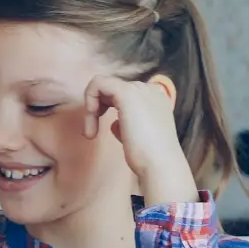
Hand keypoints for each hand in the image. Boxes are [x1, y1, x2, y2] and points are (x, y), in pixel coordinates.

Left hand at [83, 74, 196, 203]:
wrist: (160, 164)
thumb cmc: (149, 157)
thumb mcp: (137, 135)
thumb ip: (127, 124)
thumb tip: (115, 123)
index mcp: (156, 98)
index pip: (122, 94)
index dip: (106, 108)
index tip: (100, 130)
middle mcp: (150, 89)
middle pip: (110, 90)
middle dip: (96, 110)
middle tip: (92, 133)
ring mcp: (140, 89)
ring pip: (102, 86)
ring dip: (90, 109)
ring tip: (91, 132)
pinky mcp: (126, 93)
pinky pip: (97, 83)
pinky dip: (89, 99)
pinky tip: (92, 117)